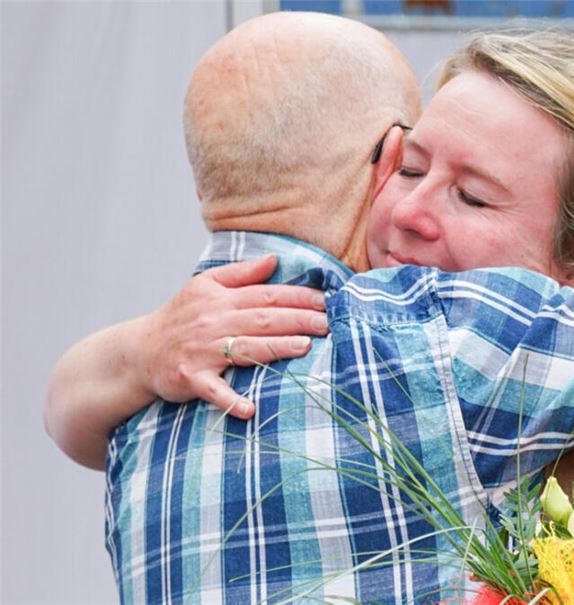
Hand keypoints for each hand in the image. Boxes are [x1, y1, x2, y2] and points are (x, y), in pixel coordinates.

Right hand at [138, 255, 328, 418]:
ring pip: (245, 348)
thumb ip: (241, 273)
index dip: (298, 296)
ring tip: (305, 348)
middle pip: (263, 319)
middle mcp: (213, 321)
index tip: (327, 300)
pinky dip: (230, 400)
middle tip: (328, 324)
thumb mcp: (205, 286)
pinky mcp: (189, 377)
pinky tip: (250, 409)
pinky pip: (213, 390)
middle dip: (298, 320)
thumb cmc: (180, 317)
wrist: (139, 351)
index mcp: (220, 298)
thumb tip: (274, 260)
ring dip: (276, 348)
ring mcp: (202, 350)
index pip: (267, 294)